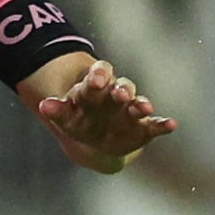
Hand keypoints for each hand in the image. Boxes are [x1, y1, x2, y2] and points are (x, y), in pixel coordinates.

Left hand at [37, 61, 177, 173]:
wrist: (95, 141)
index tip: (97, 80)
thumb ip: (57, 110)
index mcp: (95, 87)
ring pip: (137, 102)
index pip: (99, 74)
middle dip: (121, 90)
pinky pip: (154, 124)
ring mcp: (131, 110)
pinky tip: (171, 124)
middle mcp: (116, 95)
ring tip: (142, 107)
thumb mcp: (66, 117)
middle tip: (120, 94)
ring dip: (140, 104)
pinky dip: (162, 124)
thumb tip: (44, 105)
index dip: (99, 75)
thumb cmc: (79, 122)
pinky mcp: (143, 127)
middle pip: (120, 87)